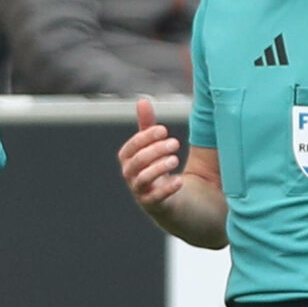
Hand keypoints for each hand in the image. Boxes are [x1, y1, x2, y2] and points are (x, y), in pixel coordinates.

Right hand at [117, 96, 184, 211]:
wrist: (168, 201)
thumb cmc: (157, 168)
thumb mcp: (152, 147)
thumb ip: (146, 126)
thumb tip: (142, 100)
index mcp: (128, 160)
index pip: (131, 147)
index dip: (145, 138)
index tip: (164, 130)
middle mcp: (130, 176)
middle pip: (136, 162)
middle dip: (154, 151)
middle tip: (175, 143)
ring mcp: (140, 192)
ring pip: (142, 180)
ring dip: (158, 168)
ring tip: (175, 159)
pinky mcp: (153, 205)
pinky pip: (155, 199)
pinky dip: (166, 189)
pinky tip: (179, 181)